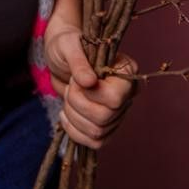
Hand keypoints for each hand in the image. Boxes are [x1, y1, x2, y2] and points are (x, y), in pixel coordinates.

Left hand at [44, 15, 138, 150]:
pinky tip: (65, 114)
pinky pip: (94, 142)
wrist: (60, 57)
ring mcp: (118, 113)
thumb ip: (78, 61)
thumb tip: (89, 81)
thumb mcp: (68, 45)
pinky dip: (74, 131)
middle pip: (104, 118)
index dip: (91, 93)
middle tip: (71, 85)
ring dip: (73, 115)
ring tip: (69, 95)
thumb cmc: (66, 45)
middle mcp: (127, 95)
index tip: (78, 79)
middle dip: (77, 103)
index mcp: (126, 71)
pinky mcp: (106, 126)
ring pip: (97, 132)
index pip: (115, 97)